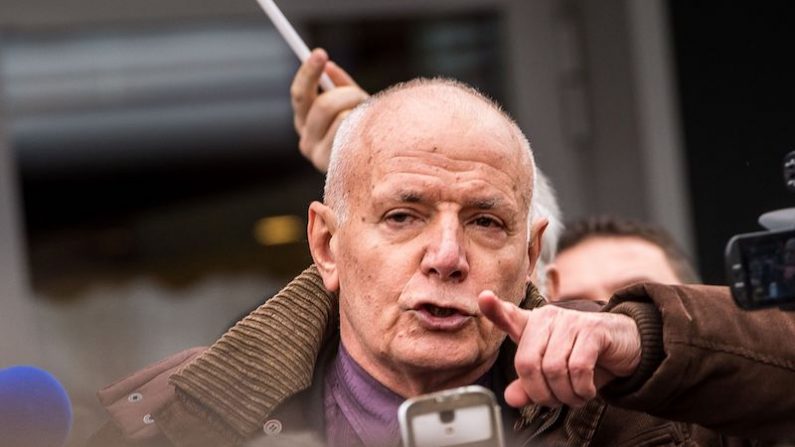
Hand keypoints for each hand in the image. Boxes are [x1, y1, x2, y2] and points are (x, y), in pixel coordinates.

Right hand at [290, 48, 368, 171]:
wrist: (375, 168)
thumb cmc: (362, 130)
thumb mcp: (352, 104)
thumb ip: (341, 86)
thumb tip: (330, 67)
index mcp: (305, 122)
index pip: (300, 94)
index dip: (308, 72)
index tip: (320, 53)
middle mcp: (306, 141)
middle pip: (322, 106)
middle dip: (346, 94)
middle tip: (359, 94)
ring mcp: (319, 157)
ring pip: (342, 119)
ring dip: (359, 115)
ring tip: (367, 122)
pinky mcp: (336, 167)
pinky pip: (353, 137)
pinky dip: (362, 130)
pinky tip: (367, 138)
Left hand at [478, 290, 640, 407]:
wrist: (626, 346)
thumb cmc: (584, 358)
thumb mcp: (554, 374)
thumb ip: (530, 385)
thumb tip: (510, 398)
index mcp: (533, 325)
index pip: (509, 316)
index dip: (495, 309)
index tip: (484, 297)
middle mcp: (548, 318)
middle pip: (528, 362)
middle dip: (540, 393)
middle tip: (555, 402)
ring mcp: (570, 321)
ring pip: (554, 369)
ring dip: (565, 395)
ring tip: (575, 397)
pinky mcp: (593, 330)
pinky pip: (578, 368)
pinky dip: (582, 389)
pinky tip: (588, 391)